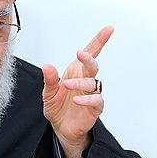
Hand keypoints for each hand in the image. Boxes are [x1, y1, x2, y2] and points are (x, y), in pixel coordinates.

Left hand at [41, 26, 112, 157]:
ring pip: (93, 83)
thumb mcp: (48, 93)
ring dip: (81, 82)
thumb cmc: (58, 108)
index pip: (90, 53)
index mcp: (76, 71)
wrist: (61, 128)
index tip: (108, 29)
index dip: (100, 40)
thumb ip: (49, 79)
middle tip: (79, 54)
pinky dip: (86, 99)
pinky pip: (96, 100)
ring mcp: (92, 93)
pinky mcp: (95, 107)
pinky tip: (76, 99)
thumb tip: (48, 66)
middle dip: (89, 58)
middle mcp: (86, 80)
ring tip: (67, 85)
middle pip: (93, 65)